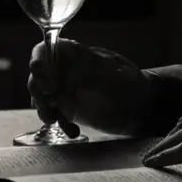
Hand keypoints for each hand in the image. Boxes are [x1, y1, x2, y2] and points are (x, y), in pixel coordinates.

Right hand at [28, 38, 154, 135]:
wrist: (144, 107)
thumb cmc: (131, 82)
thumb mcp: (111, 70)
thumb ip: (88, 64)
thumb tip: (69, 57)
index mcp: (73, 53)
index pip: (45, 51)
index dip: (38, 64)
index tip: (46, 83)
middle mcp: (64, 69)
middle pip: (38, 77)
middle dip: (39, 94)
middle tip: (51, 108)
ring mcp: (64, 90)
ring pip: (42, 98)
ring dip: (46, 111)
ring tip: (59, 121)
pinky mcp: (68, 110)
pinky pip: (54, 115)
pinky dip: (59, 123)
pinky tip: (72, 130)